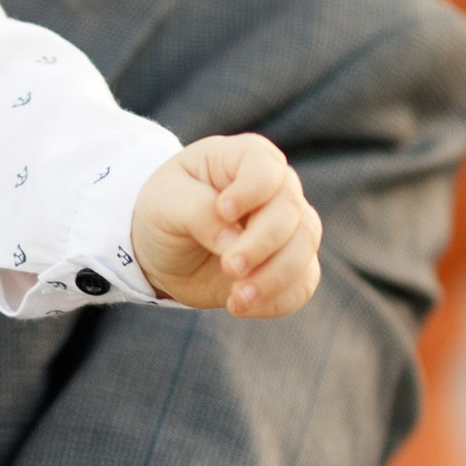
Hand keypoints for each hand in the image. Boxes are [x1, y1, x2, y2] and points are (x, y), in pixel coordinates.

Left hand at [129, 136, 321, 317]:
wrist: (161, 252)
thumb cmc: (163, 212)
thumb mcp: (166, 204)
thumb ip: (199, 214)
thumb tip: (234, 241)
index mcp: (244, 159)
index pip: (267, 168)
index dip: (252, 190)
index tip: (223, 211)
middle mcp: (275, 190)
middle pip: (291, 212)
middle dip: (263, 244)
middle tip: (230, 267)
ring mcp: (287, 228)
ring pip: (304, 248)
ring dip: (275, 277)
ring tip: (238, 297)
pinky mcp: (288, 266)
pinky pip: (302, 283)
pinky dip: (277, 300)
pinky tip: (240, 305)